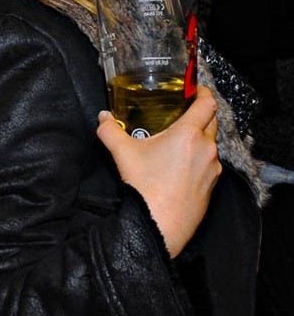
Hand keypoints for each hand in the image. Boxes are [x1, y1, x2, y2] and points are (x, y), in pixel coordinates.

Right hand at [97, 86, 220, 256]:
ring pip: (209, 145)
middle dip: (200, 114)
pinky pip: (208, 165)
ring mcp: (212, 169)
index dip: (203, 92)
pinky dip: (198, 160)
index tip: (195, 90)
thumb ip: (110, 130)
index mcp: (189, 134)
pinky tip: (179, 167)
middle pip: (211, 122)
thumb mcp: (122, 153)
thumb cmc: (145, 187)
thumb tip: (103, 118)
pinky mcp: (212, 186)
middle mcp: (206, 149)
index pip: (207, 104)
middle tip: (182, 113)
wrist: (160, 225)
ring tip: (177, 143)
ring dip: (198, 139)